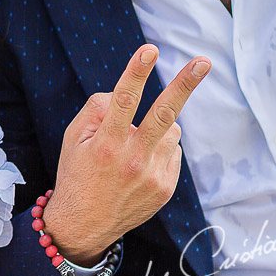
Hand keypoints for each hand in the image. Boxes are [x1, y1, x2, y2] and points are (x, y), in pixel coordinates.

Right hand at [42, 45, 208, 264]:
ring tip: (135, 145)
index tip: (149, 50)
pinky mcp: (166, 187)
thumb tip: (124, 92)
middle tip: (203, 61)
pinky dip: (160, 148)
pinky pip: (172, 151)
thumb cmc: (77, 173)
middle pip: (164, 114)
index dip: (136, 72)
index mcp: (105, 144)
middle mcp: (132, 159)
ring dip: (158, 126)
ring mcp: (153, 176)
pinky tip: (141, 163)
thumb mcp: (72, 138)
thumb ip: (96, 110)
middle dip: (185, 84)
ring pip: (171, 130)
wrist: (84, 225)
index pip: (124, 100)